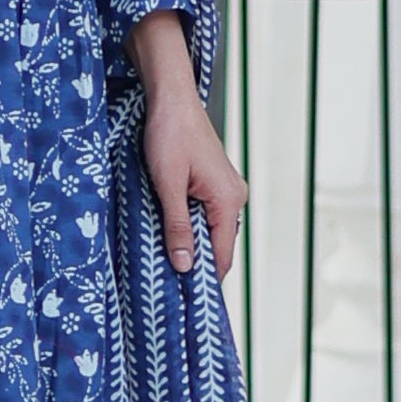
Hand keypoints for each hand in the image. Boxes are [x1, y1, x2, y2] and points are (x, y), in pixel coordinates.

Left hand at [127, 10, 244, 277]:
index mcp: (228, 201)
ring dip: (191, 245)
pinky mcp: (213, 183)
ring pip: (211, 231)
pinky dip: (190, 228)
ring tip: (166, 265)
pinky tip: (170, 235)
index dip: (205, 280)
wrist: (171, 97)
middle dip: (196, 264)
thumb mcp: (167, 184)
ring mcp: (226, 189)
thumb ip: (177, 226)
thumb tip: (184, 266)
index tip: (186, 304)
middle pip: (218, 245)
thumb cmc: (168, 136)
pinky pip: (205, 215)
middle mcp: (234, 198)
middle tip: (168, 287)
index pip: (222, 255)